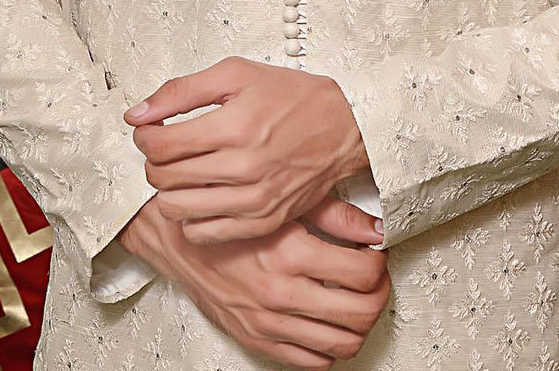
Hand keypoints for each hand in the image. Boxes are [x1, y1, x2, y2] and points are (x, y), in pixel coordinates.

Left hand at [122, 55, 371, 243]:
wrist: (345, 127)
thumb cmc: (291, 96)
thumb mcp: (236, 73)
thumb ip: (181, 91)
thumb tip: (136, 113)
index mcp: (234, 126)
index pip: (160, 144)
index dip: (144, 134)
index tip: (151, 128)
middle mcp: (243, 168)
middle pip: (163, 177)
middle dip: (154, 159)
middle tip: (167, 145)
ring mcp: (253, 200)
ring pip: (177, 208)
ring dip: (168, 188)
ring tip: (182, 169)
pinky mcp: (262, 222)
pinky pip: (203, 232)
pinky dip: (191, 215)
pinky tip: (200, 193)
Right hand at [122, 188, 390, 370]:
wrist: (178, 241)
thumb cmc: (230, 217)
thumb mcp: (283, 204)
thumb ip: (334, 215)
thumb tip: (376, 228)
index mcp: (290, 252)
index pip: (363, 273)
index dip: (380, 264)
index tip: (375, 255)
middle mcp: (281, 292)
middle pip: (360, 313)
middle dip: (378, 296)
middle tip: (376, 280)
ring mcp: (269, 323)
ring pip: (342, 344)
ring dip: (360, 325)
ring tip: (357, 302)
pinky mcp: (258, 341)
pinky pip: (311, 363)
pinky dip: (331, 348)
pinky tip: (329, 323)